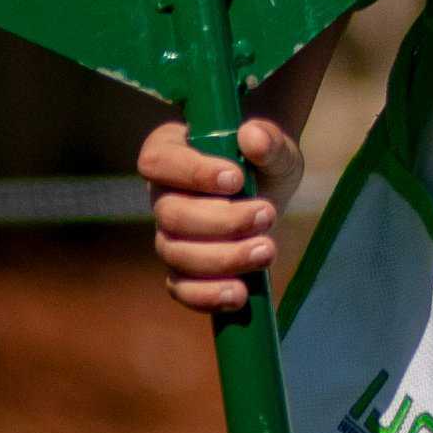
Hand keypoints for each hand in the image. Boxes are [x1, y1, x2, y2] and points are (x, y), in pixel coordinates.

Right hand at [139, 115, 302, 314]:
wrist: (271, 192)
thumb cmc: (264, 161)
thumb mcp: (274, 146)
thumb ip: (267, 139)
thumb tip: (251, 136)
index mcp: (170, 152)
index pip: (158, 161)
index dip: (193, 173)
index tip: (236, 179)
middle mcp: (162, 196)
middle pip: (171, 215)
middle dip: (221, 220)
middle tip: (267, 214)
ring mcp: (169, 236)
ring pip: (177, 254)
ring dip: (223, 258)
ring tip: (266, 250)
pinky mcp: (183, 270)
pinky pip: (181, 289)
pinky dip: (207, 295)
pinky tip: (239, 294)